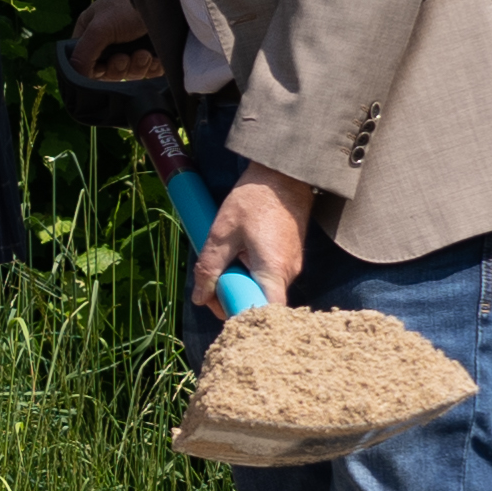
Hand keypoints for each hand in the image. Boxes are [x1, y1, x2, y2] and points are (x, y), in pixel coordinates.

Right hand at [67, 0, 159, 86]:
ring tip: (143, 53)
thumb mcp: (99, 28)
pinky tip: (153, 56)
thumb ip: (83, 53)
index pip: (83, 64)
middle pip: (108, 73)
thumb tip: (77, 74)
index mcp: (89, 35)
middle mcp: (109, 45)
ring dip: (137, 67)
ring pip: (129, 74)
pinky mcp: (151, 56)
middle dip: (118, 68)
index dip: (93, 71)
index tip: (103, 67)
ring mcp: (131, 51)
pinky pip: (149, 73)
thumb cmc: (126, 6)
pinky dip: (152, 67)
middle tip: (125, 57)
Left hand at [197, 160, 319, 310]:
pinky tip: (238, 253)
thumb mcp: (222, 233)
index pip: (264, 312)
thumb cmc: (253, 199)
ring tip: (225, 259)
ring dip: (240, 281)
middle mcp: (288, 273)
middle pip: (259, 303)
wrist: (283, 174)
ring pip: (262, 289)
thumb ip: (210, 267)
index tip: (219, 304)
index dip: (240, 316)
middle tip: (211, 281)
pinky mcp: (288, 258)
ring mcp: (291, 266)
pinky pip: (267, 276)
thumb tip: (199, 298)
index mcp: (273, 271)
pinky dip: (250, 271)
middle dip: (232, 296)